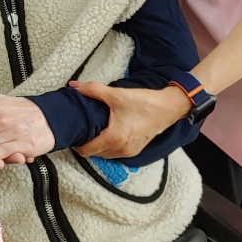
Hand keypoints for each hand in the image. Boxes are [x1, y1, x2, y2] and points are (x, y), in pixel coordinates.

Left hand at [72, 81, 190, 159]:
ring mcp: (130, 152)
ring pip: (105, 155)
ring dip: (97, 146)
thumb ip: (92, 90)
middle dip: (86, 144)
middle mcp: (121, 149)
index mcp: (114, 138)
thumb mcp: (116, 94)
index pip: (86, 151)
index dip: (76, 143)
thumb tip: (74, 86)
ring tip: (93, 131)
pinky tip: (107, 133)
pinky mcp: (136, 150)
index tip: (73, 133)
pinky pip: (116, 153)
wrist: (169, 108)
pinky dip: (108, 147)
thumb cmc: (145, 102)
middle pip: (94, 154)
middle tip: (81, 130)